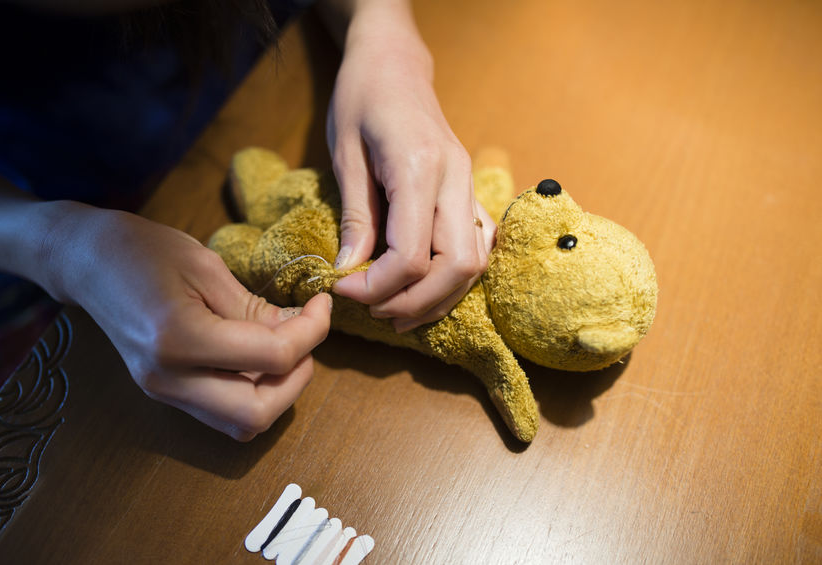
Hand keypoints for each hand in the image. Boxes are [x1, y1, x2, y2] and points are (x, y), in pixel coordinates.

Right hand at [45, 205, 331, 440]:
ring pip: (241, 424)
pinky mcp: (166, 393)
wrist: (87, 263)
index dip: (312, 332)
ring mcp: (164, 392)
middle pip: (256, 414)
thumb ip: (256, 307)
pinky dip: (254, 392)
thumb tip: (303, 330)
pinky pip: (223, 413)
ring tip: (287, 347)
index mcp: (178, 338)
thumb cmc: (143, 250)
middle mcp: (168, 378)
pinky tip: (260, 356)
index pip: (272, 356)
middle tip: (307, 337)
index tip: (322, 304)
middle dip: (298, 378)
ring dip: (278, 393)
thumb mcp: (208, 266)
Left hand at [326, 0, 495, 332]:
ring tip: (398, 311)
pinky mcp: (469, 189)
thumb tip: (352, 270)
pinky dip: (454, 276)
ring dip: (439, 297)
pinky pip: (477, 244)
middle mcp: (456, 178)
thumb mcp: (345, 152)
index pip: (411, 253)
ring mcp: (469, 184)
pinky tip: (425, 286)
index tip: (344, 290)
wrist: (395, 61)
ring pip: (475, 262)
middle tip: (376, 312)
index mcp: (420, 167)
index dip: (377, 286)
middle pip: (456, 266)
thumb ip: (356, 215)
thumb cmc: (361, 96)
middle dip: (416, 302)